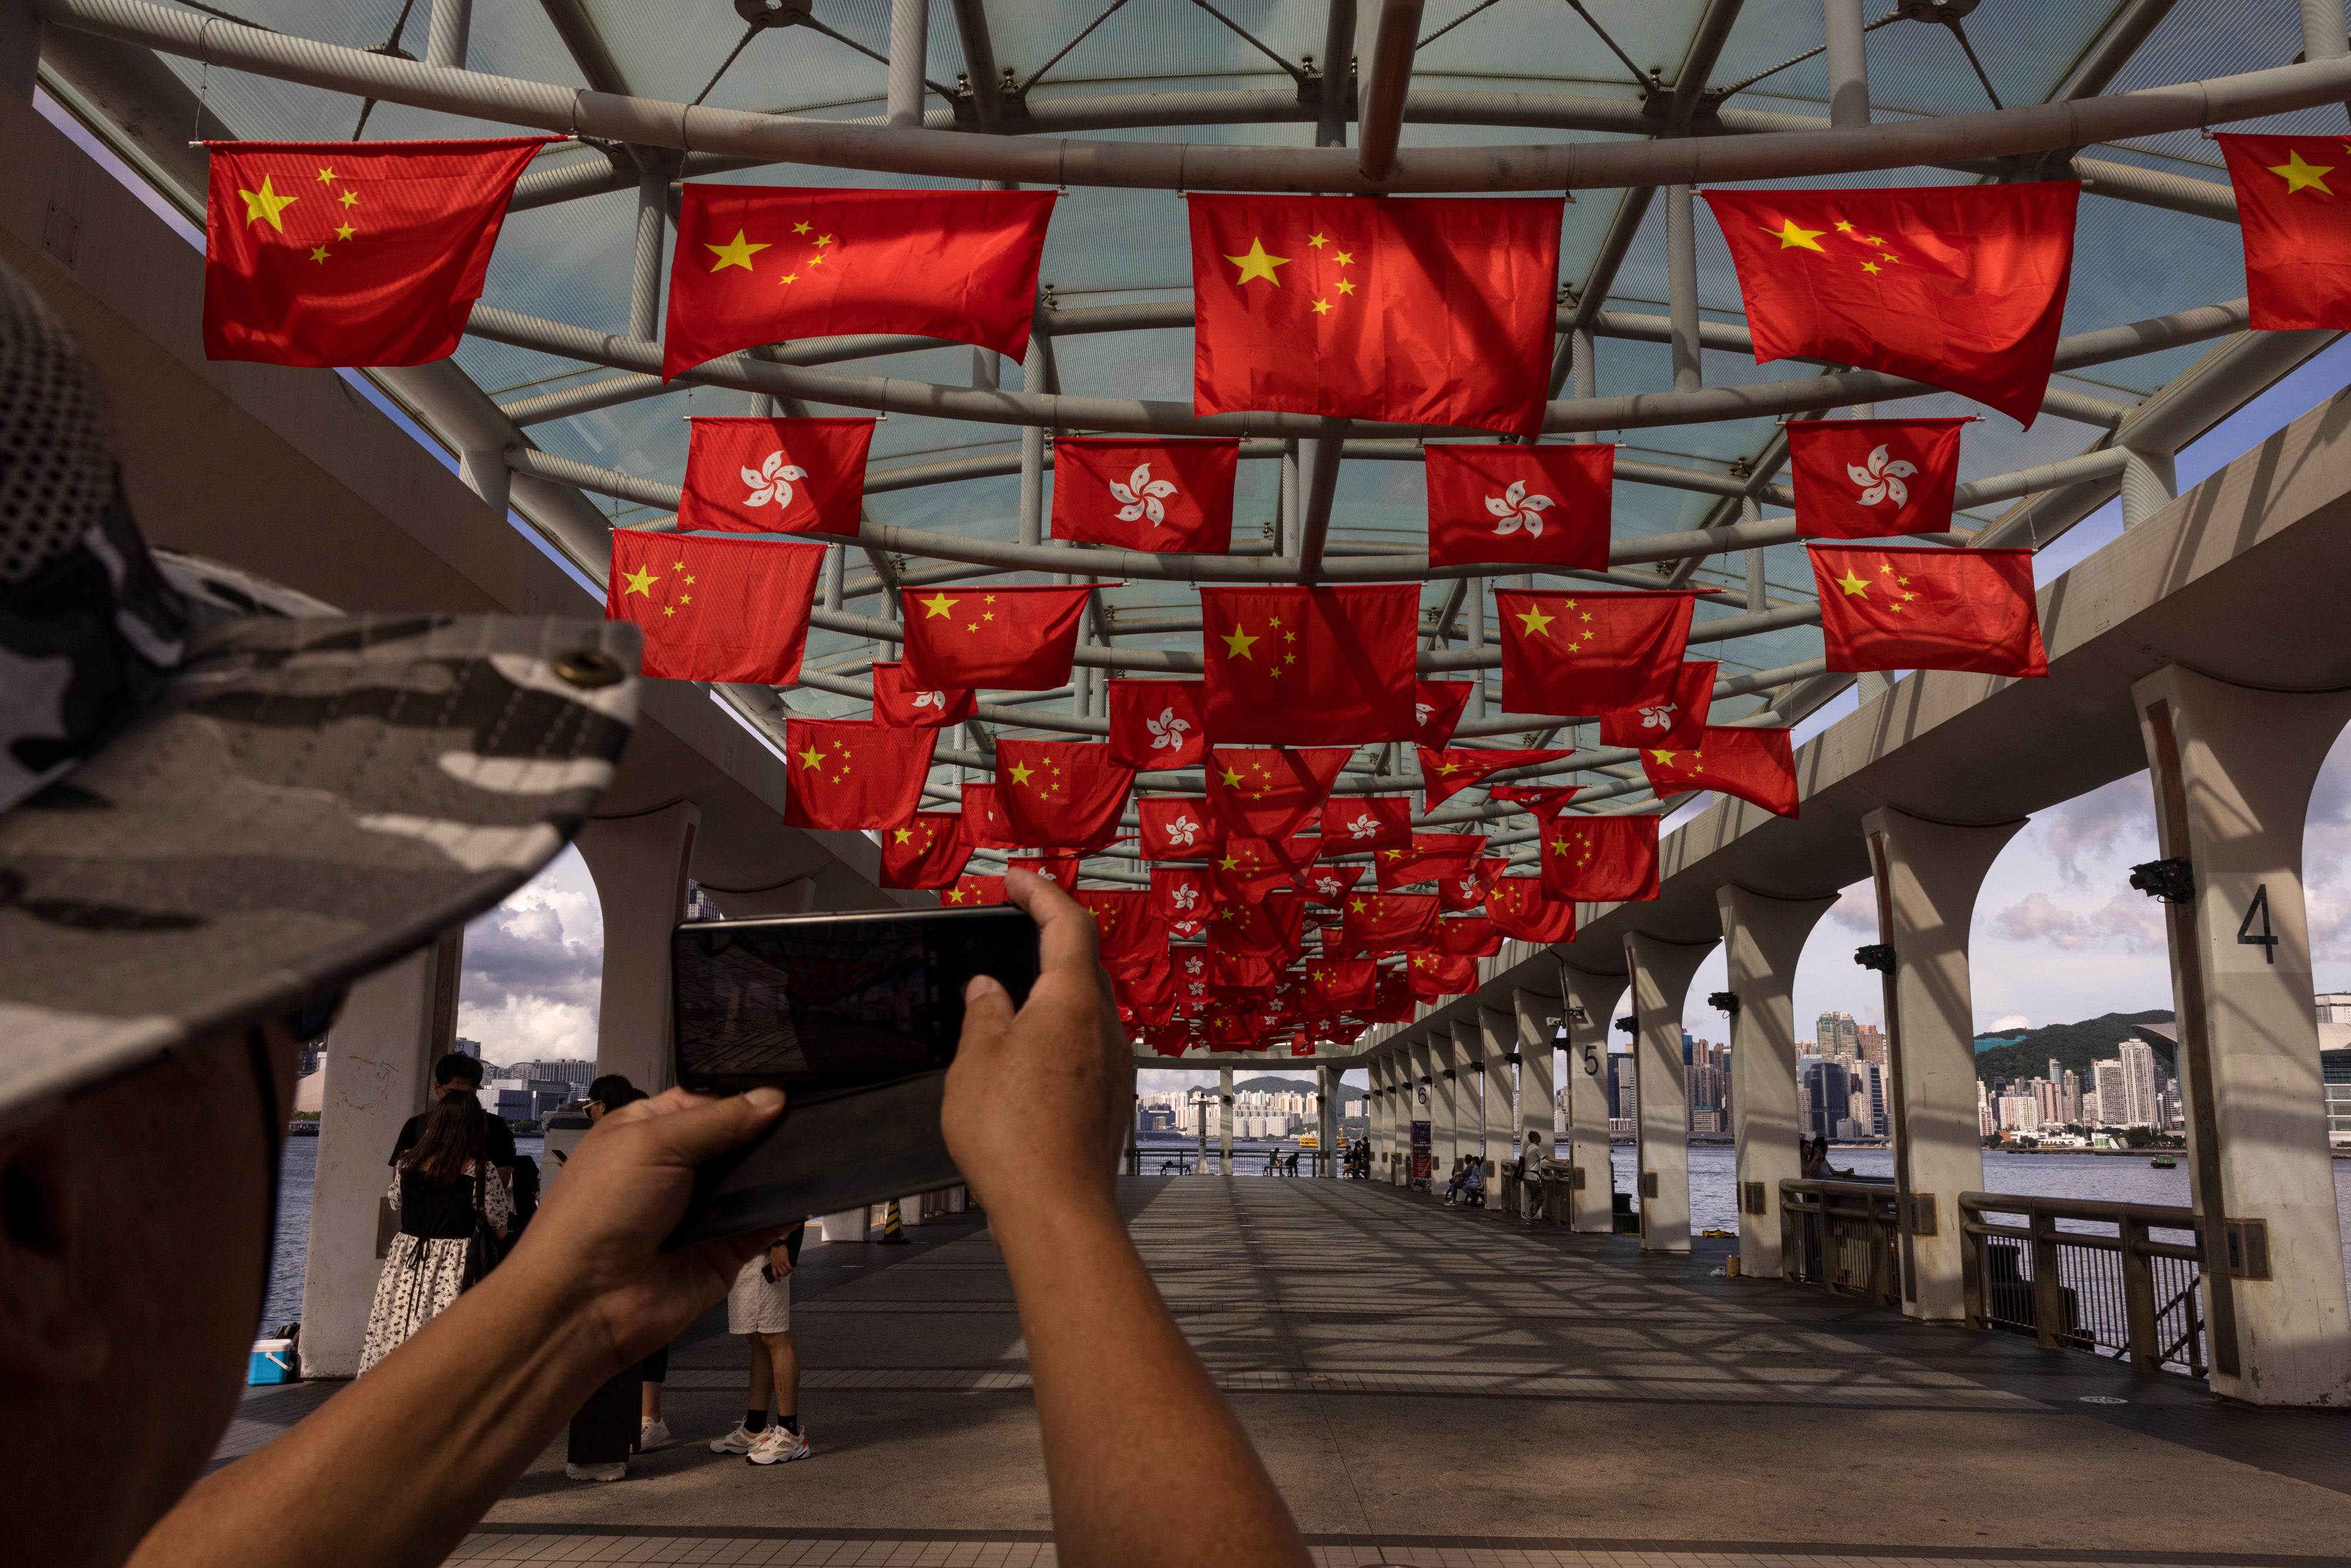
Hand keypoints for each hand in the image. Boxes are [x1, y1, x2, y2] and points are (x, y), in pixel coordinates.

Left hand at [497, 1086, 787, 1369]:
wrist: (585, 1303)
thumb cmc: (594, 1215)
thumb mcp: (652, 1143)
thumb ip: (717, 1120)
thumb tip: (771, 1098)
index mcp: (647, 1131)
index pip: (707, 1101)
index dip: (742, 1095)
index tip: (783, 1090)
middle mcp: (676, 1168)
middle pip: (737, 1138)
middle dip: (766, 1131)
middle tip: (802, 1118)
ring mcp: (701, 1210)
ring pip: (754, 1180)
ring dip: (778, 1169)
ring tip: (808, 1152)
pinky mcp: (724, 1249)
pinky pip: (764, 1224)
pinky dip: (784, 1210)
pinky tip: (803, 1193)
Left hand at [767, 1242, 794, 1278]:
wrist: (778, 1245)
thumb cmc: (775, 1250)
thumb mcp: (772, 1258)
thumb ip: (774, 1263)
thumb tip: (776, 1267)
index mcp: (773, 1265)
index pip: (774, 1274)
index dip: (777, 1278)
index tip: (780, 1280)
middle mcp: (777, 1265)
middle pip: (782, 1274)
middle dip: (785, 1275)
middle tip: (787, 1273)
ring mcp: (781, 1263)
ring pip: (786, 1271)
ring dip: (789, 1272)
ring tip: (790, 1271)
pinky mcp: (785, 1260)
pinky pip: (789, 1267)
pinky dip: (791, 1269)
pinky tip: (792, 1269)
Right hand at [944, 869, 1131, 1223]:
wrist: (1055, 1210)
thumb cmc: (1013, 1135)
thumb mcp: (975, 1060)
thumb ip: (983, 1014)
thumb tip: (988, 990)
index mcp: (1072, 1002)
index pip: (1066, 923)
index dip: (1040, 893)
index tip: (1015, 879)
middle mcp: (1104, 1027)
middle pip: (1081, 964)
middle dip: (1047, 939)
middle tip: (1012, 926)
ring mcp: (1113, 1065)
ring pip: (1083, 1009)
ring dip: (1049, 993)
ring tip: (1006, 999)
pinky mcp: (1110, 1099)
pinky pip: (1084, 1048)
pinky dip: (1055, 1034)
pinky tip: (1024, 1057)